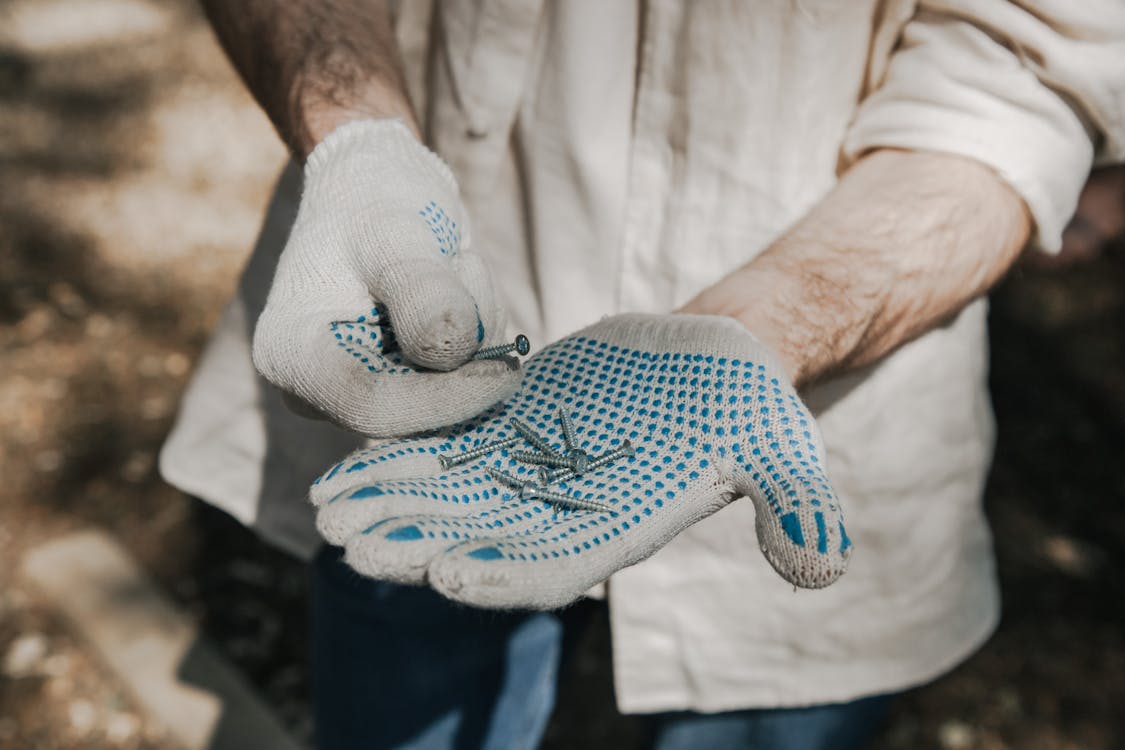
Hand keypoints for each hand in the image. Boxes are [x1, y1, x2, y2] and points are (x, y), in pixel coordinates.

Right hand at [252, 119, 518, 436]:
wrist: (379, 194)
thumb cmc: (373, 205)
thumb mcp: (395, 233)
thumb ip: (421, 291)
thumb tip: (449, 350)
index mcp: (291, 355)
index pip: (372, 407)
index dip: (444, 399)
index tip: (507, 370)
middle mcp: (318, 392)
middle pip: (416, 412)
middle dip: (466, 348)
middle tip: (465, 266)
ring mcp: (364, 395)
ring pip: (453, 397)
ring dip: (479, 331)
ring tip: (454, 263)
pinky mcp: (406, 391)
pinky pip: (468, 384)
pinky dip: (484, 337)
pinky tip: (460, 287)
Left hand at [310, 313, 850, 609]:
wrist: (716, 360)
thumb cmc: (753, 409)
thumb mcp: (786, 449)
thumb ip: (799, 509)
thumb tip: (819, 570)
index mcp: (621, 525)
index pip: (555, 569)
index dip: (503, 577)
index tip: (447, 574)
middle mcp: (565, 509)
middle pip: (480, 540)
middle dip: (416, 546)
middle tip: (350, 543)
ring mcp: (533, 468)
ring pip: (451, 497)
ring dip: (390, 506)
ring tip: (328, 508)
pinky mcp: (514, 424)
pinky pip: (449, 444)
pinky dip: (402, 454)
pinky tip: (352, 459)